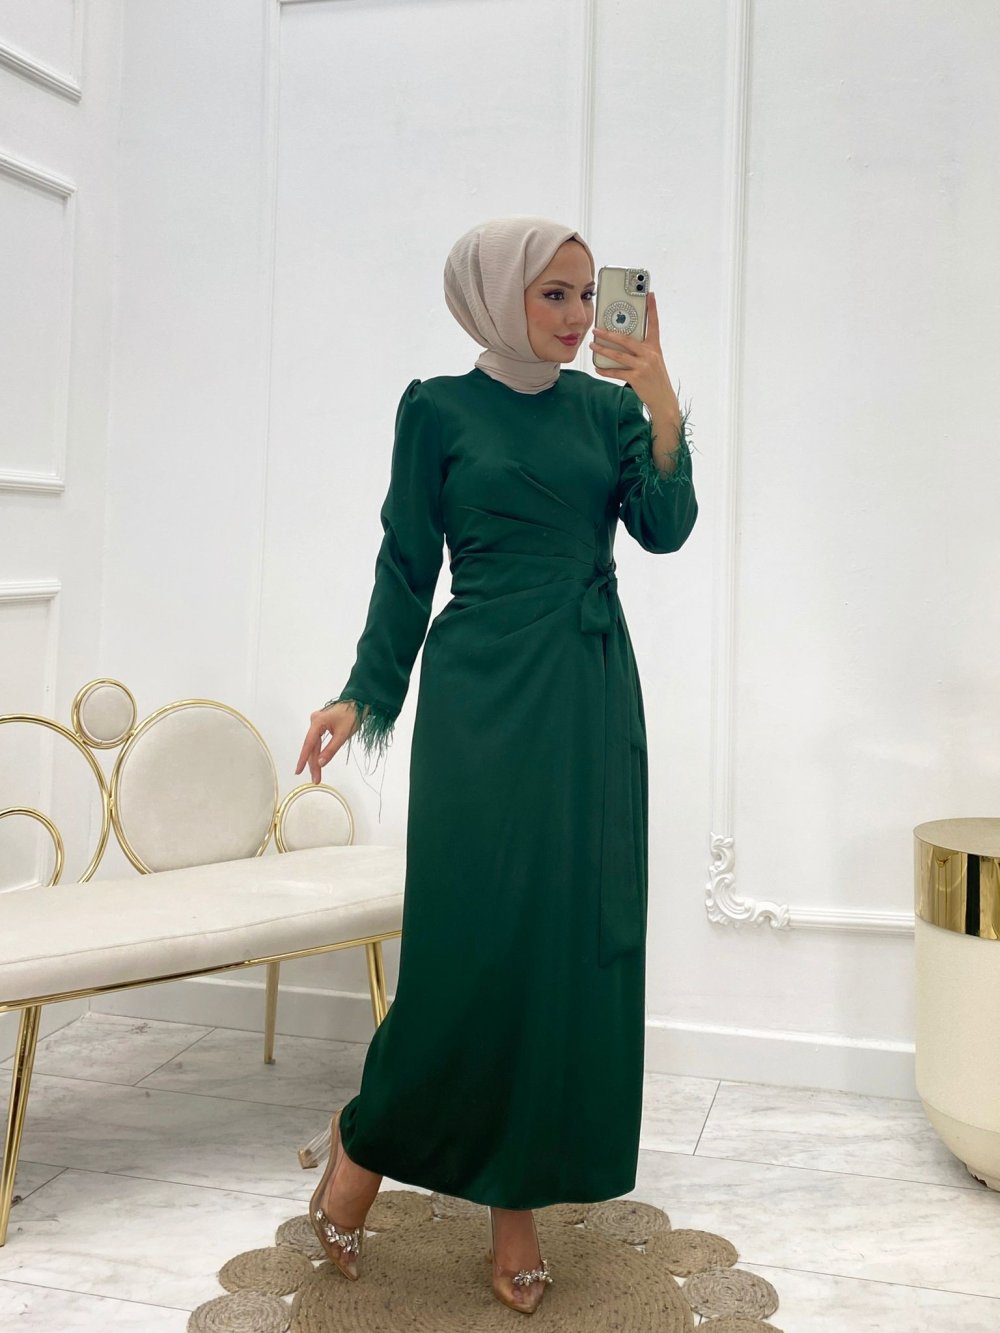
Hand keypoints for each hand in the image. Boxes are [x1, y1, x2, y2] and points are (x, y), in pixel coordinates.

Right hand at [295, 702, 359, 783]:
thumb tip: (320, 763)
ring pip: (314, 744)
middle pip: (312, 746)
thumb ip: (330, 750)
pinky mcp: (322, 723)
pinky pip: (318, 739)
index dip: (303, 759)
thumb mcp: (342, 735)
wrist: (361, 702)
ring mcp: (317, 721)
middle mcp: (314, 721)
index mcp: (317, 722)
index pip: (309, 744)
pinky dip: (319, 750)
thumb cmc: (353, 716)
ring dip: (316, 758)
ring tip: (317, 774)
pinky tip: (318, 761)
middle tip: (316, 779)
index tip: (298, 771)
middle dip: (313, 763)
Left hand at [590, 290, 676, 413]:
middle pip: (626, 340)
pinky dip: (606, 370)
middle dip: (608, 334)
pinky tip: (597, 368)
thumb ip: (641, 350)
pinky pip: (617, 372)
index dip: (652, 308)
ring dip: (603, 350)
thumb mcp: (653, 360)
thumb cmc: (656, 378)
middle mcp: (650, 354)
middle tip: (596, 329)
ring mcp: (643, 366)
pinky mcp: (637, 378)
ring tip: (592, 346)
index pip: (654, 324)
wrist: (664, 399)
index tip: (649, 294)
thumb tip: (621, 342)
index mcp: (655, 347)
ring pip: (618, 355)